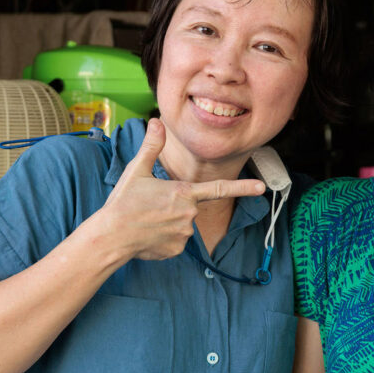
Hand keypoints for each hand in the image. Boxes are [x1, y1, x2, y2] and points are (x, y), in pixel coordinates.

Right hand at [100, 118, 265, 260]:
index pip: (220, 189)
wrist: (111, 236)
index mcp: (184, 192)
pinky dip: (163, 238)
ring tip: (146, 221)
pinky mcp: (177, 250)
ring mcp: (184, 235)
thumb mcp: (137, 170)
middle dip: (173, 205)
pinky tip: (147, 235)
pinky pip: (175, 241)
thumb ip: (152, 146)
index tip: (262, 188)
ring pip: (182, 225)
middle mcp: (189, 214)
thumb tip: (157, 122)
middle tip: (149, 207)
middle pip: (189, 207)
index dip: (243, 188)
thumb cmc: (124, 202)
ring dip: (168, 222)